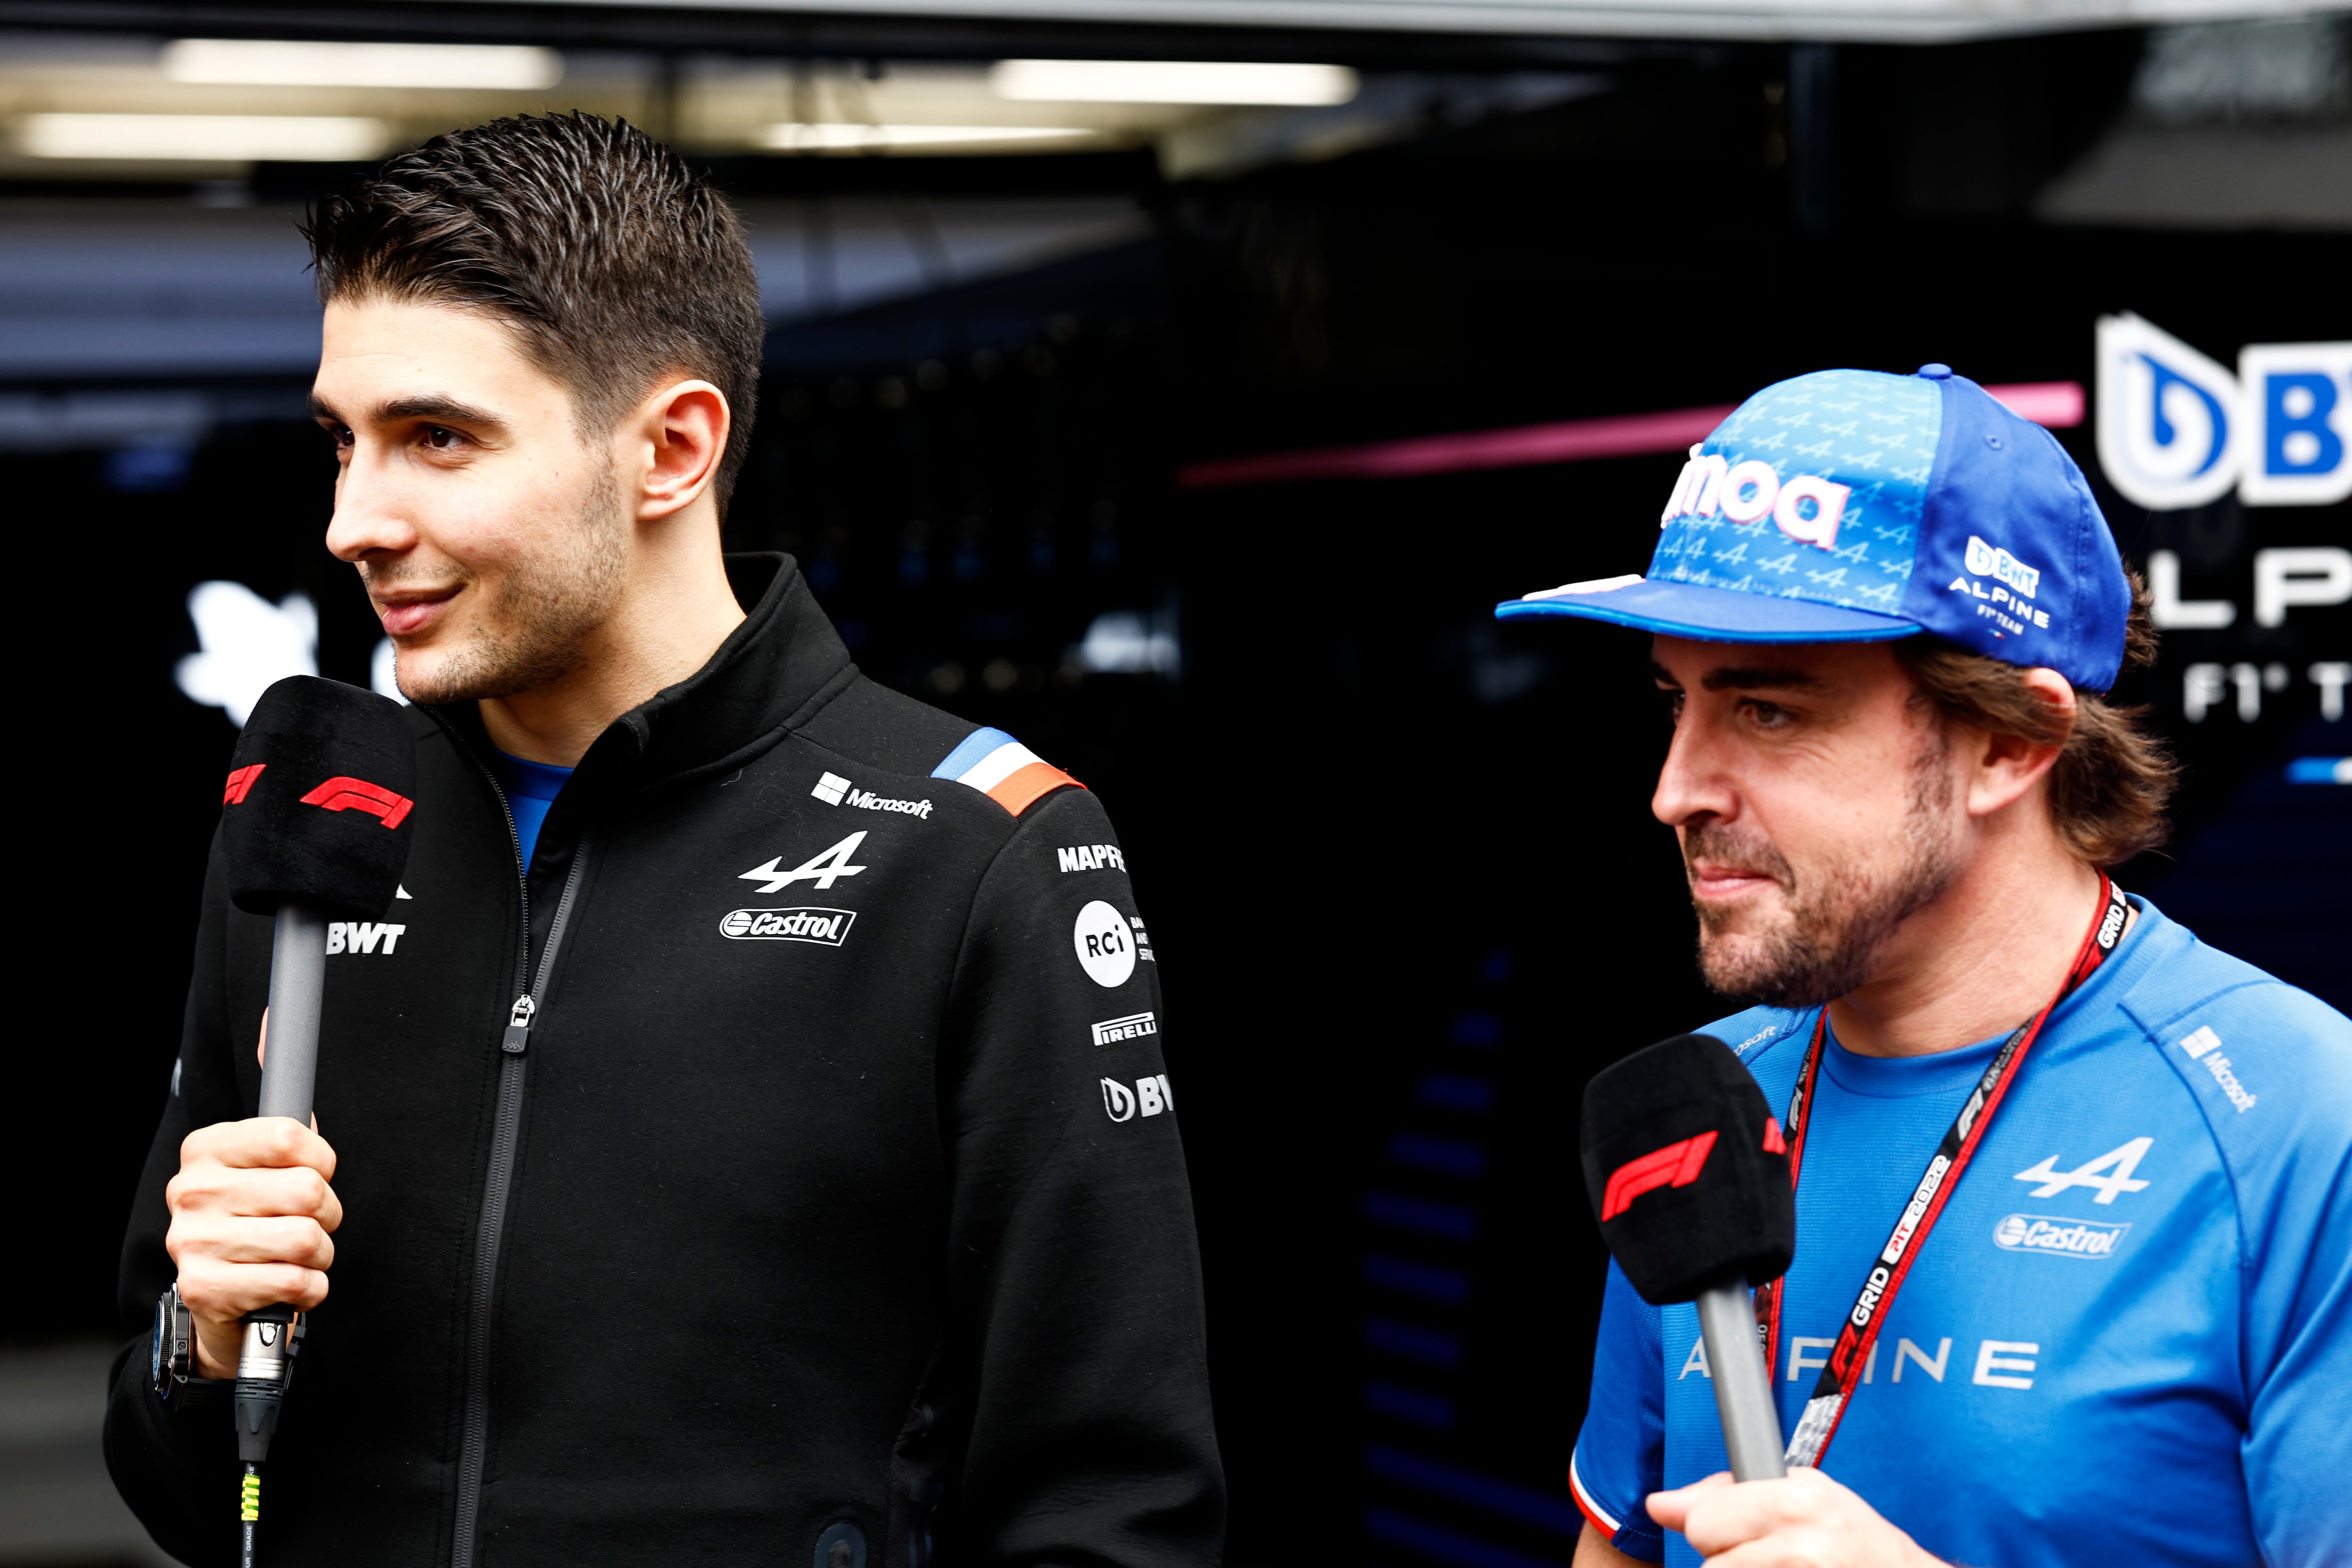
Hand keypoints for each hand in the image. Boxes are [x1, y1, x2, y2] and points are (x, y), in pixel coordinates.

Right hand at [164, 1113, 341, 1378]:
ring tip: (299, 1255)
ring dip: (320, 1254)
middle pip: (307, 1191)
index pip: (289, 1135)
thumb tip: (278, 1019)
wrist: (221, 1297)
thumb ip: (283, 1110)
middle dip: (328, 1213)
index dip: (321, 1160)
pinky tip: (291, 1284)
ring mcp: (193, 1241)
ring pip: (306, 1239)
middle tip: (311, 1222)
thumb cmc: (256, 1219)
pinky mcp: (205, 1289)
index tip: (315, 1173)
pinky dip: (311, 1289)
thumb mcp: (266, 1162)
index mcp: (207, 1149)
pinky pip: (296, 1282)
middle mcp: (192, 1191)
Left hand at [1646, 1469, 1940, 1566]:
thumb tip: (1659, 1504)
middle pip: (1711, 1564)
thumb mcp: (1801, 1493)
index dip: (1713, 1529)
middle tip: (1765, 1557)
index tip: (1734, 1532)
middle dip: (1727, 1561)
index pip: (1704, 1523)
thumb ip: (1725, 1492)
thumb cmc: (1851, 1538)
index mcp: (1796, 1503)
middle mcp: (1801, 1549)